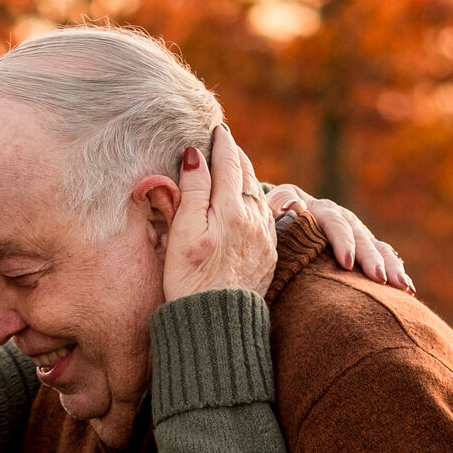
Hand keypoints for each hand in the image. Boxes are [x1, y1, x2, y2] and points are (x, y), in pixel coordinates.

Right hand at [162, 124, 277, 302]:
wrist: (218, 324)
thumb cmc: (191, 280)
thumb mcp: (183, 231)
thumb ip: (193, 190)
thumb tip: (197, 154)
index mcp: (230, 208)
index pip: (227, 164)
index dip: (221, 144)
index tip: (217, 128)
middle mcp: (253, 219)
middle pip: (246, 176)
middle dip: (236, 156)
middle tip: (227, 140)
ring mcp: (264, 238)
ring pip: (259, 195)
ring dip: (248, 177)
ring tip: (238, 165)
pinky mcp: (268, 256)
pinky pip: (266, 217)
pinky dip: (258, 201)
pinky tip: (255, 201)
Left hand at [265, 184, 413, 292]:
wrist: (272, 224)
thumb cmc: (264, 228)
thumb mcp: (265, 217)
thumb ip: (276, 210)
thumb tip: (293, 205)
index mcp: (312, 208)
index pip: (331, 221)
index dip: (341, 240)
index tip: (347, 263)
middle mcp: (337, 216)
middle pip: (359, 234)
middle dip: (371, 257)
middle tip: (379, 279)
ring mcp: (352, 231)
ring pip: (376, 246)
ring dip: (390, 266)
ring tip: (402, 288)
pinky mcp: (361, 246)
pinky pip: (384, 257)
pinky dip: (395, 271)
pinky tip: (407, 290)